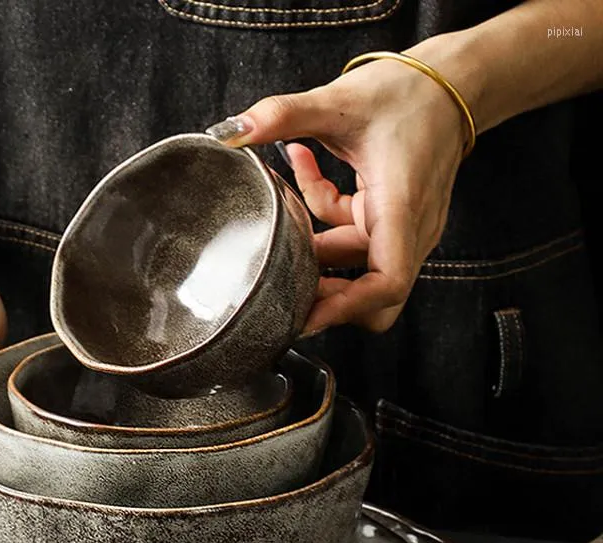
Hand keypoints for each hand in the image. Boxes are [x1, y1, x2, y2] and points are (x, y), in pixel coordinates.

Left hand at [207, 49, 469, 332]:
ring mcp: (402, 228)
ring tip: (285, 216)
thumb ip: (284, 115)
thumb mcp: (340, 100)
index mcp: (400, 208)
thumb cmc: (410, 92)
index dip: (347, 308)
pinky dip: (325, 218)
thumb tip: (231, 130)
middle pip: (375, 297)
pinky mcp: (391, 220)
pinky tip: (306, 174)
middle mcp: (408, 229)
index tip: (307, 317)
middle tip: (288, 286)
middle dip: (331, 297)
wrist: (454, 81)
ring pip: (357, 267)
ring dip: (318, 249)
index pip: (387, 283)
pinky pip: (354, 237)